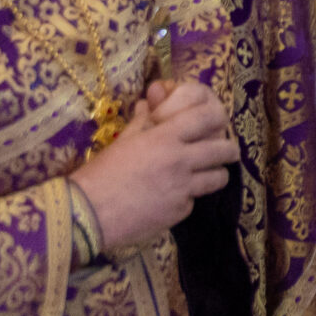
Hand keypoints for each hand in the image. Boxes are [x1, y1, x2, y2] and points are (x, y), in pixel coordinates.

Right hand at [69, 79, 237, 255]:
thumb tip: (148, 103)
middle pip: (224, 150)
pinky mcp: (179, 212)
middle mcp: (181, 160)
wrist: (86, 213)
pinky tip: (172, 198)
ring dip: (215, 175)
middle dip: (229, 150)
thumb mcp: (124, 141)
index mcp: (167, 137)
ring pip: (219, 178)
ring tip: (206, 176)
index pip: (209, 118)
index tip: (218, 123)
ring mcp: (183, 188)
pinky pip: (193, 201)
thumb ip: (143, 121)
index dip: (218, 118)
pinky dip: (187, 199)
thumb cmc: (101, 172)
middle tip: (226, 152)